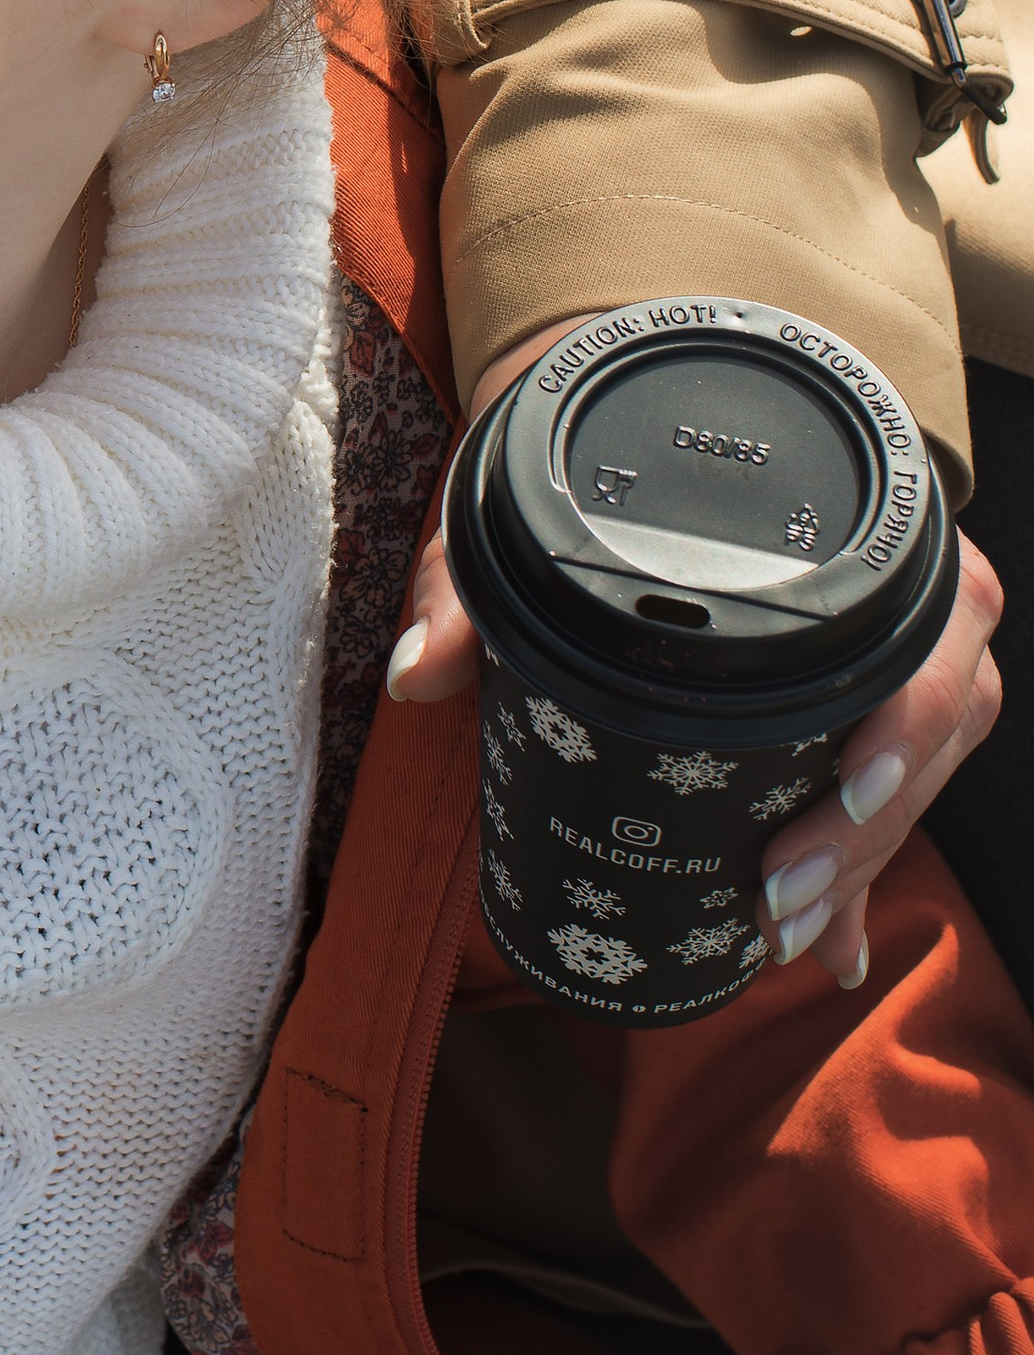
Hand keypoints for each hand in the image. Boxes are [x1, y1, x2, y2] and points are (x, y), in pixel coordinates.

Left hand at [387, 328, 1004, 991]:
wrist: (613, 408)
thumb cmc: (588, 445)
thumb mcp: (522, 490)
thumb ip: (466, 576)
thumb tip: (418, 672)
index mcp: (852, 513)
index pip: (933, 623)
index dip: (911, 718)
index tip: (847, 791)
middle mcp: (895, 580)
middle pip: (936, 718)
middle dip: (869, 829)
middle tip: (780, 901)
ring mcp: (886, 641)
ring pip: (920, 763)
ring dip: (864, 856)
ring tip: (782, 928)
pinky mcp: (855, 693)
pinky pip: (885, 785)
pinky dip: (860, 869)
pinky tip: (829, 946)